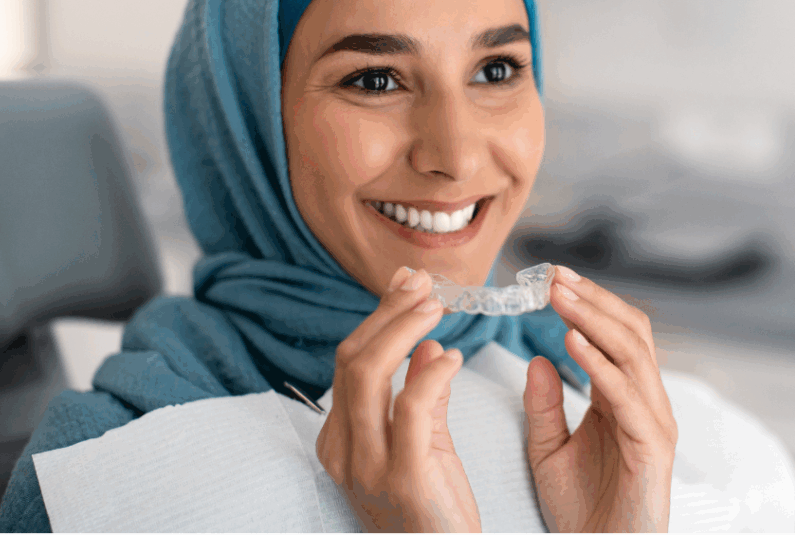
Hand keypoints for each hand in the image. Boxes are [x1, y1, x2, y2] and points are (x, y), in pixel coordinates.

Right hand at [316, 267, 480, 532]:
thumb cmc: (434, 509)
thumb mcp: (423, 445)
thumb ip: (420, 395)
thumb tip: (426, 345)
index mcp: (340, 439)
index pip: (350, 362)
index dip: (378, 318)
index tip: (408, 285)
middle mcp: (344, 450)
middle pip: (353, 360)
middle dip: (388, 313)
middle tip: (423, 285)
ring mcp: (368, 466)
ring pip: (369, 374)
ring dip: (403, 329)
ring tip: (436, 307)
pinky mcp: (404, 478)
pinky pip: (410, 408)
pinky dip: (431, 373)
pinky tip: (454, 357)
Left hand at [523, 266, 677, 532]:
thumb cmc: (581, 510)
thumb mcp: (547, 449)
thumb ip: (543, 405)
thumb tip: (537, 358)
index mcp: (624, 399)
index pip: (615, 334)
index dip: (587, 303)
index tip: (551, 278)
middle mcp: (646, 403)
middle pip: (631, 332)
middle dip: (593, 299)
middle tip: (555, 276)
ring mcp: (654, 423)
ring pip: (633, 353)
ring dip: (594, 319)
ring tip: (559, 296)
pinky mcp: (652, 447)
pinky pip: (627, 395)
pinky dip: (600, 364)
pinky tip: (571, 342)